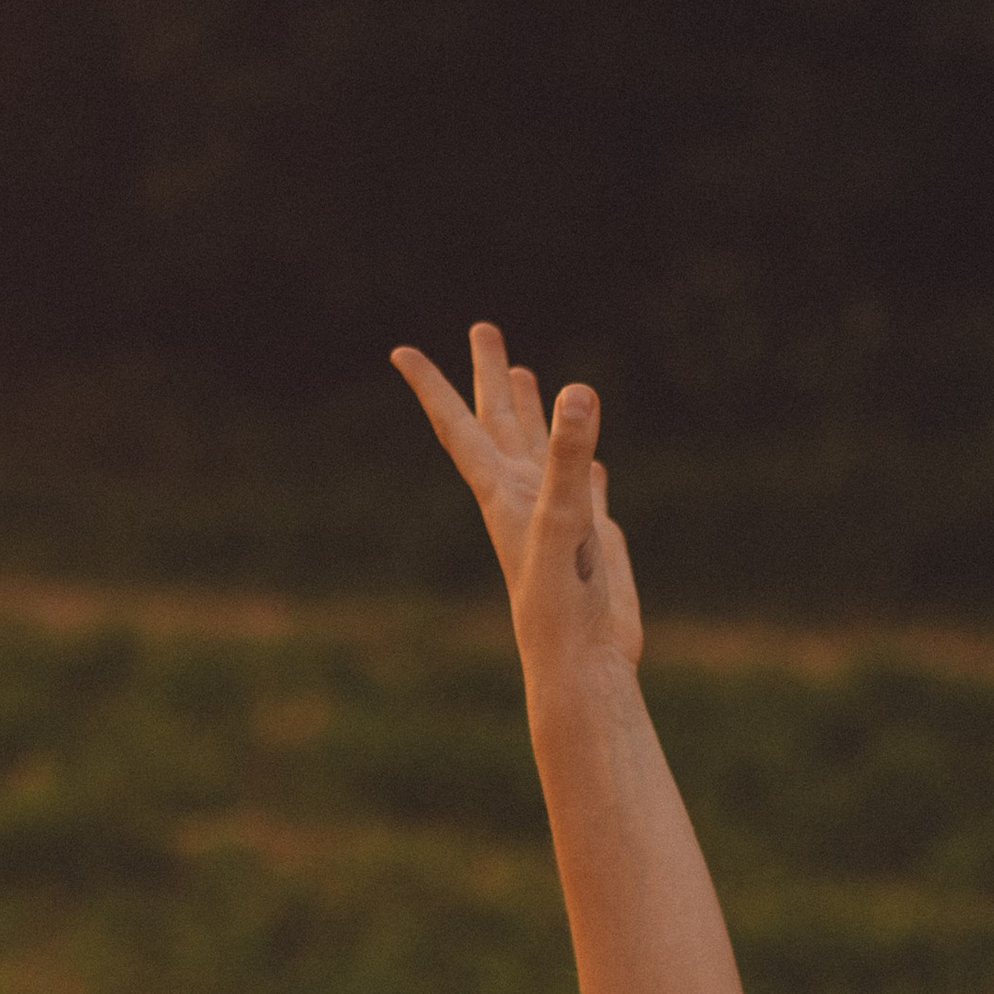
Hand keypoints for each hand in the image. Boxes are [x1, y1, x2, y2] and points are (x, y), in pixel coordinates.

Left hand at [392, 324, 643, 674]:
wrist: (585, 665)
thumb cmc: (562, 602)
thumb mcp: (564, 518)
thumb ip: (567, 457)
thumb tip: (575, 391)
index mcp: (501, 493)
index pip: (462, 427)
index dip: (432, 387)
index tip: (399, 352)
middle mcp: (522, 499)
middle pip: (499, 425)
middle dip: (491, 378)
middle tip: (484, 328)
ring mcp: (555, 518)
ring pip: (539, 452)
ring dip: (533, 414)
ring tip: (527, 374)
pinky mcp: (590, 538)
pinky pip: (584, 488)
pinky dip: (584, 465)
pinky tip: (594, 459)